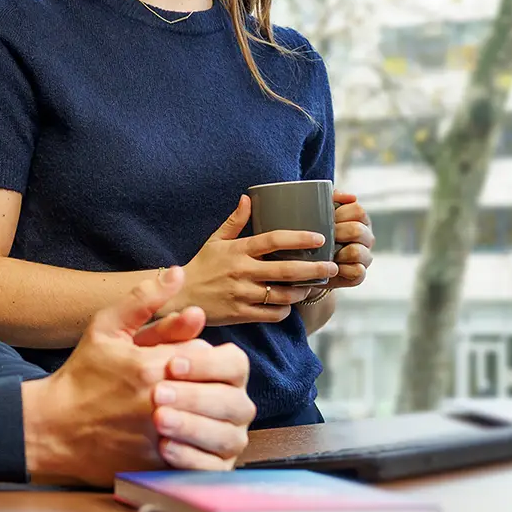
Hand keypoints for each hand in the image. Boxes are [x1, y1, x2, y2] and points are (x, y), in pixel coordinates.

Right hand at [21, 269, 256, 484]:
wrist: (51, 428)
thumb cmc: (81, 376)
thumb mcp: (106, 327)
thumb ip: (144, 299)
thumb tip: (179, 273)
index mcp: (152, 366)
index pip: (206, 355)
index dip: (199, 356)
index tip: (182, 362)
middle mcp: (161, 404)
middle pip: (217, 389)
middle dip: (208, 386)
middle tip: (188, 388)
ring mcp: (162, 439)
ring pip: (215, 425)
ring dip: (209, 417)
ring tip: (189, 411)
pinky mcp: (160, 468)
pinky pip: (204, 459)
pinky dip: (202, 448)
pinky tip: (187, 437)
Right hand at [171, 197, 342, 325]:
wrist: (179, 298)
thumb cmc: (201, 267)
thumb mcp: (215, 241)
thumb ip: (234, 222)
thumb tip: (248, 198)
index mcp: (239, 250)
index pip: (274, 240)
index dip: (300, 238)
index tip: (320, 238)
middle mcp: (242, 272)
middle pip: (287, 270)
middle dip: (314, 269)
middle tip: (332, 267)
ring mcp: (242, 294)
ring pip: (283, 294)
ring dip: (302, 291)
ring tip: (313, 286)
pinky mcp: (241, 314)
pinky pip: (271, 314)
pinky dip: (284, 309)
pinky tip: (289, 304)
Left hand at [326, 191, 373, 293]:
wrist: (307, 264)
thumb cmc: (316, 234)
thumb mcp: (320, 213)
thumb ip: (332, 198)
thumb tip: (350, 196)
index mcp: (359, 220)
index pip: (358, 211)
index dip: (341, 214)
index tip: (328, 219)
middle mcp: (366, 238)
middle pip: (358, 230)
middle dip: (337, 233)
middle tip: (323, 237)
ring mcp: (365, 257)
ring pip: (357, 252)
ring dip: (338, 252)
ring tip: (326, 253)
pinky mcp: (359, 275)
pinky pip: (357, 272)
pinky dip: (342, 270)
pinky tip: (331, 267)